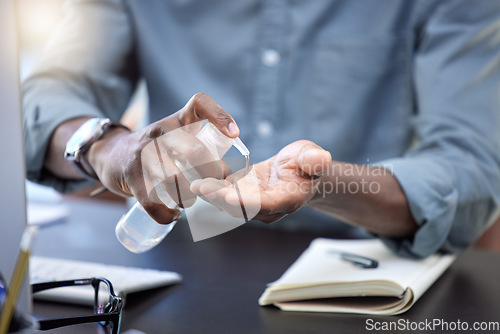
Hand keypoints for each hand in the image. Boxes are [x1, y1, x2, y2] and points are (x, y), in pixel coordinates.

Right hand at [87, 93, 238, 223]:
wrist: (111, 154)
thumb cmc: (156, 149)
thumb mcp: (175, 134)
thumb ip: (200, 143)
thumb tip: (231, 172)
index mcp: (176, 120)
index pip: (198, 103)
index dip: (219, 115)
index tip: (234, 134)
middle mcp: (160, 133)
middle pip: (194, 151)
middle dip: (212, 173)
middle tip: (216, 184)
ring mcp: (144, 154)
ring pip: (175, 179)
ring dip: (190, 196)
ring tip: (192, 199)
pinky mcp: (132, 176)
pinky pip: (153, 201)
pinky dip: (167, 214)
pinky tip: (174, 214)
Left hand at [190, 140, 331, 223]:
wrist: (299, 171)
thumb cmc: (308, 163)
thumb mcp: (313, 156)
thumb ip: (314, 160)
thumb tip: (321, 158)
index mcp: (287, 199)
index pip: (265, 204)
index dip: (246, 201)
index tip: (227, 195)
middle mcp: (267, 207)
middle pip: (241, 207)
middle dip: (219, 198)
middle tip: (200, 187)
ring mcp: (253, 203)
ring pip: (229, 203)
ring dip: (211, 195)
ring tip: (193, 184)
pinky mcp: (242, 195)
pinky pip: (224, 194)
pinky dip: (210, 188)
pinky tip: (194, 179)